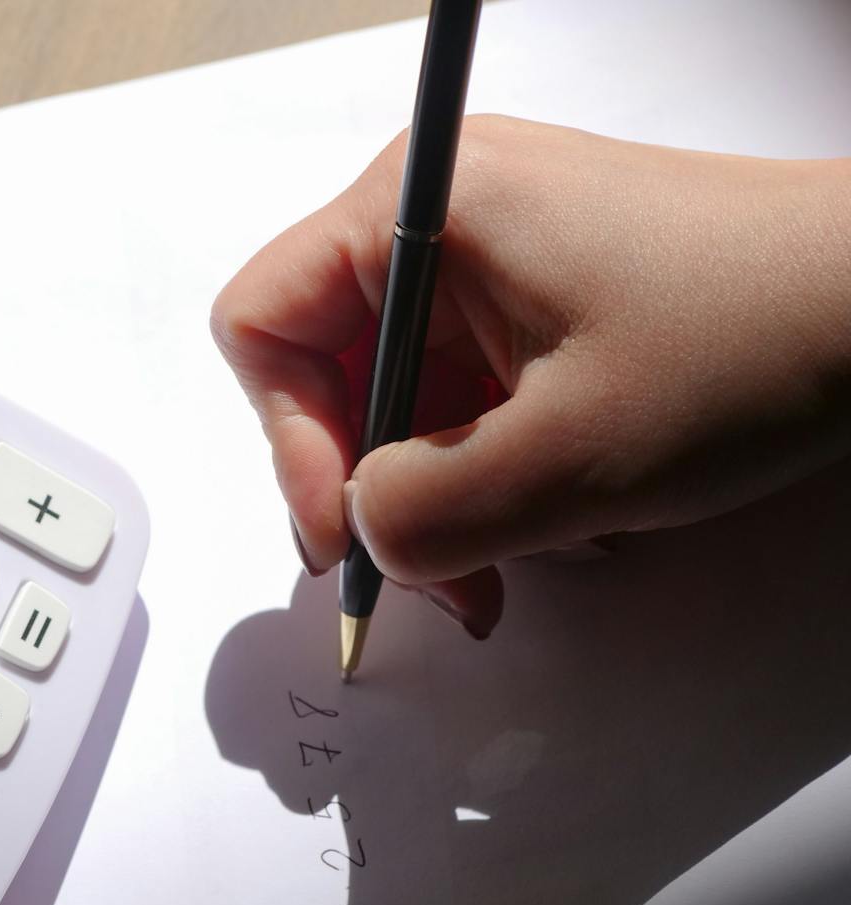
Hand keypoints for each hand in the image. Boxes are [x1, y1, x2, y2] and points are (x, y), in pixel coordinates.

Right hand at [212, 116, 850, 634]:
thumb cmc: (757, 339)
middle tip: (436, 579)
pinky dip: (489, 470)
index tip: (353, 532)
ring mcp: (492, 258)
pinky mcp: (538, 299)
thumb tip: (360, 537)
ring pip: (397, 399)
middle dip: (374, 489)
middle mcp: (440, 220)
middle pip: (326, 372)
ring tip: (514, 560)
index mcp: (421, 208)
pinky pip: (463, 395)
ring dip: (441, 495)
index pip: (264, 325)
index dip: (289, 442)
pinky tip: (555, 515)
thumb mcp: (569, 460)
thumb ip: (423, 514)